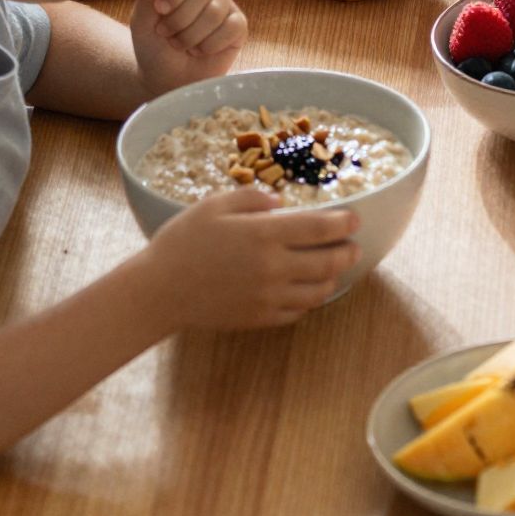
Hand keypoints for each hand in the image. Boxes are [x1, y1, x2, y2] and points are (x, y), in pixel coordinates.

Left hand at [130, 0, 246, 92]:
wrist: (167, 78)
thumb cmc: (153, 46)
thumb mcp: (141, 23)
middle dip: (175, 14)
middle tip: (163, 31)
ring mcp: (223, 2)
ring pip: (212, 10)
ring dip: (188, 35)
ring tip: (179, 44)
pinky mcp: (238, 24)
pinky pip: (228, 28)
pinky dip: (208, 45)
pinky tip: (199, 49)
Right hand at [145, 191, 360, 330]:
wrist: (159, 291)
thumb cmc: (183, 242)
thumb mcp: (214, 205)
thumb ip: (251, 197)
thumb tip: (279, 203)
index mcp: (264, 235)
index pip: (320, 228)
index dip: (344, 223)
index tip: (355, 220)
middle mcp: (273, 267)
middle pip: (328, 262)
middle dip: (347, 253)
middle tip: (354, 246)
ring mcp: (268, 296)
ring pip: (318, 291)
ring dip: (333, 278)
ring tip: (335, 269)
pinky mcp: (260, 318)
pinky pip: (297, 311)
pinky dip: (309, 300)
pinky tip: (306, 291)